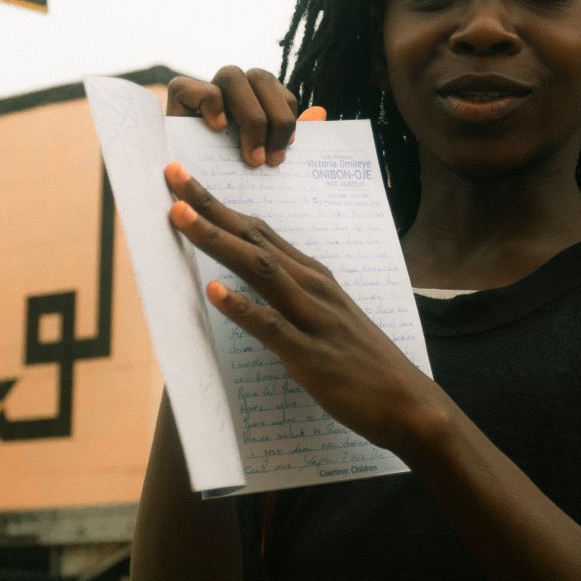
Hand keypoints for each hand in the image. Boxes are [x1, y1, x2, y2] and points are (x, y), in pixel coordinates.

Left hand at [164, 165, 444, 455]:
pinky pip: (272, 326)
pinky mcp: (311, 355)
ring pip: (259, 269)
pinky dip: (242, 306)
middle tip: (172, 177)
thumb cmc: (362, 362)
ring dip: (218, 241)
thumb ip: (292, 295)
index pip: (259, 230)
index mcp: (313, 276)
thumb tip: (254, 279)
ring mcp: (313, 318)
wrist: (408, 403)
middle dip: (210, 207)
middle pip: (254, 237)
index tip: (185, 180)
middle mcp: (313, 286)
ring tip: (181, 216)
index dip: (220, 204)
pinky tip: (214, 292)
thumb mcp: (326, 316)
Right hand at [166, 67, 323, 166]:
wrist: (187, 197)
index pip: (279, 90)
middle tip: (270, 160)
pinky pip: (194, 85)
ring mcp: (203, 92)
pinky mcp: (177, 99)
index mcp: (253, 100)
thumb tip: (321, 112)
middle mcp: (230, 91)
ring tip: (250, 156)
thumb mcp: (264, 159)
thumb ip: (289, 136)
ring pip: (232, 75)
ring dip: (249, 115)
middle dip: (274, 118)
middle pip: (260, 77)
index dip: (288, 116)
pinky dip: (211, 103)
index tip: (288, 149)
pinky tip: (219, 129)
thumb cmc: (231, 177)